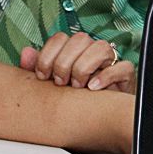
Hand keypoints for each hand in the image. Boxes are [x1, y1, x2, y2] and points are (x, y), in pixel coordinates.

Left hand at [19, 33, 136, 93]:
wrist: (100, 116)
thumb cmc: (75, 98)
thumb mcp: (52, 83)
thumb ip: (38, 68)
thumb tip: (26, 52)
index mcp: (74, 50)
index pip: (60, 38)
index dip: (48, 55)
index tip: (44, 75)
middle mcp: (93, 51)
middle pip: (80, 39)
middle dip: (64, 63)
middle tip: (61, 83)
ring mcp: (111, 61)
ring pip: (100, 48)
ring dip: (83, 68)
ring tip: (78, 87)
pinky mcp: (126, 74)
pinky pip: (122, 67)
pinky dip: (105, 76)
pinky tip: (92, 88)